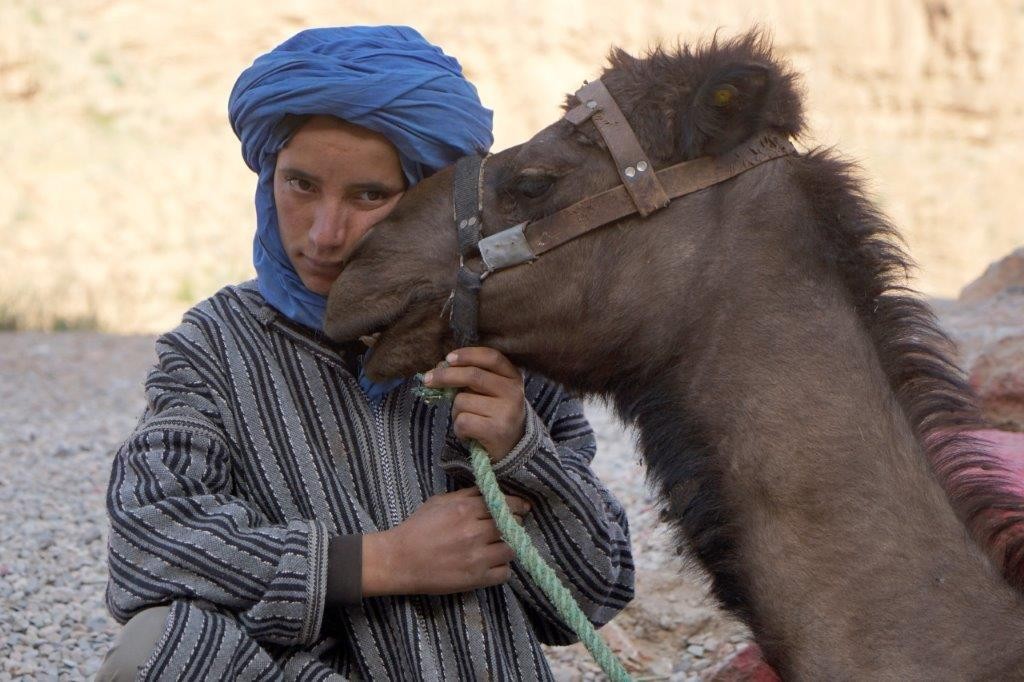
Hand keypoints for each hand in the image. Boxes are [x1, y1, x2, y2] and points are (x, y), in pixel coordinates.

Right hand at [362, 487, 530, 596]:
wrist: (398, 560)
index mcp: (465, 510)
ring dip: (509, 546)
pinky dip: (502, 568)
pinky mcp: (475, 579)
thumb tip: (491, 490)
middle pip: (512, 525)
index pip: (505, 503)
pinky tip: (492, 563)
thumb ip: (467, 495)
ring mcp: (476, 557)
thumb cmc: (417, 529)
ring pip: (512, 549)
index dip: (517, 505)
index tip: (521, 507)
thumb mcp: (439, 502)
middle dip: (513, 524)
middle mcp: (474, 532)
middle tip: (509, 526)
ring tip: (500, 545)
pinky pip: (504, 573)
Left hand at [422, 347, 526, 462]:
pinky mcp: (496, 430)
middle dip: (445, 376)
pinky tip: (468, 433)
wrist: (513, 448)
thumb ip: (471, 378)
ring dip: (456, 412)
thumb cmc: (494, 415)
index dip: (468, 354)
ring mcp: (506, 412)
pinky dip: (458, 429)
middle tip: (427, 380)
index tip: (448, 358)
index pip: (491, 357)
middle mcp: (513, 392)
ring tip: (468, 421)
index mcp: (513, 378)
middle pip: (473, 376)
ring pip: (462, 401)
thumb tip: (440, 368)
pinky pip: (462, 421)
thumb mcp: (490, 392)